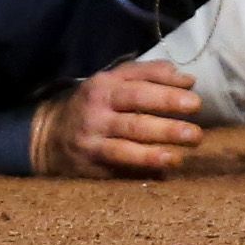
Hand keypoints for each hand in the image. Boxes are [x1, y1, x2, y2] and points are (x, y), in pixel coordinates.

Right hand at [31, 60, 203, 177]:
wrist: (49, 135)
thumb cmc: (93, 105)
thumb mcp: (112, 81)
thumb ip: (147, 75)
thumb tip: (187, 79)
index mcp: (104, 86)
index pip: (138, 84)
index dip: (166, 87)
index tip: (193, 91)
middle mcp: (97, 110)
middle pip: (135, 112)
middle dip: (167, 118)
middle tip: (196, 124)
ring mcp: (93, 138)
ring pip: (127, 142)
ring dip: (156, 148)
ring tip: (181, 155)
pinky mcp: (92, 163)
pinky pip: (120, 165)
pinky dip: (143, 167)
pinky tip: (164, 170)